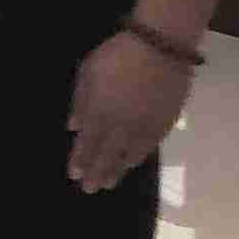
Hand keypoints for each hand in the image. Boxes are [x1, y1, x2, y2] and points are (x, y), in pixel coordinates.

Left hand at [66, 30, 189, 190]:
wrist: (160, 48)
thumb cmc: (117, 56)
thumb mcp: (88, 73)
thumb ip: (80, 103)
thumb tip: (73, 128)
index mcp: (100, 113)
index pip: (88, 143)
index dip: (80, 160)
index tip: (74, 175)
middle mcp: (122, 126)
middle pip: (107, 154)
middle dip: (97, 172)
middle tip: (90, 190)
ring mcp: (145, 126)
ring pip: (129, 155)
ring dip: (117, 169)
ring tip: (109, 182)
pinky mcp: (165, 122)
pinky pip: (149, 146)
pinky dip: (138, 157)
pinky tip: (132, 164)